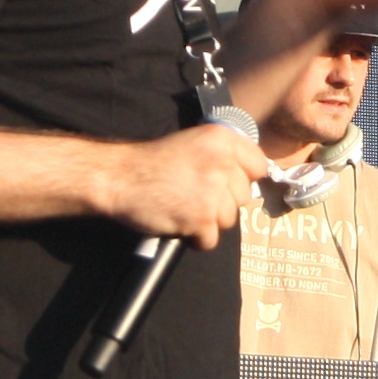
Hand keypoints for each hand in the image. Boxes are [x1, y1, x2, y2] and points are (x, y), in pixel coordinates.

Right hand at [97, 120, 267, 243]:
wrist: (119, 177)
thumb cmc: (151, 163)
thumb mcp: (192, 144)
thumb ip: (221, 156)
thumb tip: (247, 179)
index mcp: (222, 139)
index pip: (258, 165)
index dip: (243, 178)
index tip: (227, 182)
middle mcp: (222, 162)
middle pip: (243, 197)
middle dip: (222, 202)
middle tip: (193, 195)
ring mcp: (212, 191)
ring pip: (229, 219)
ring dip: (208, 221)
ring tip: (182, 207)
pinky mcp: (201, 218)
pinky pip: (211, 240)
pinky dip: (195, 238)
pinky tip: (177, 221)